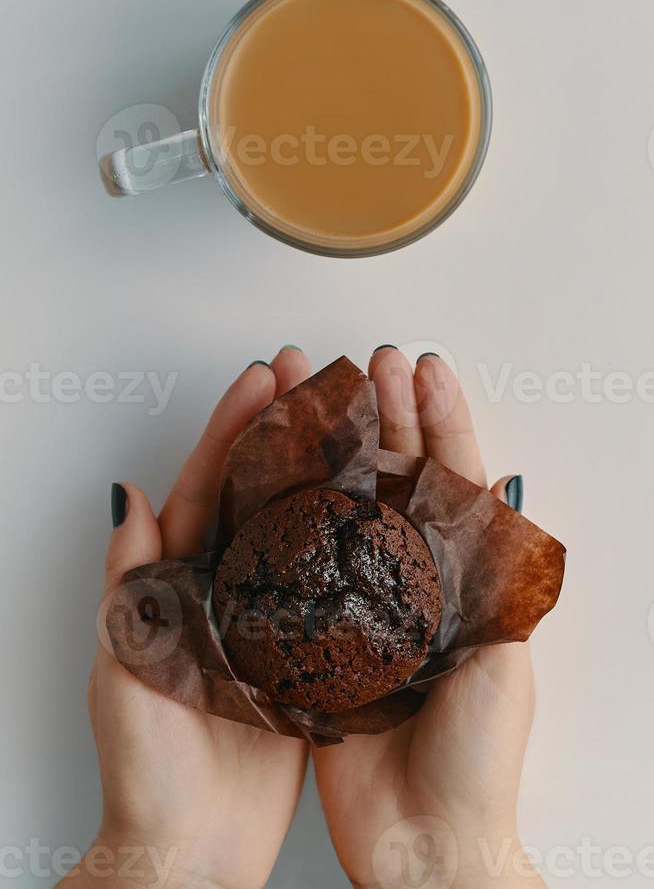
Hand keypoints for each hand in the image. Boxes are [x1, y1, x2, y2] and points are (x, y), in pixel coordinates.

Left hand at [62, 348, 310, 888]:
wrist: (189, 847)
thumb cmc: (146, 763)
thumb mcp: (123, 664)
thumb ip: (129, 580)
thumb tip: (125, 495)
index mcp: (178, 579)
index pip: (207, 483)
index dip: (234, 427)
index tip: (263, 379)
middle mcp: (228, 586)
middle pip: (259, 488)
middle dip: (285, 425)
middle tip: (314, 373)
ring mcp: (271, 612)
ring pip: (303, 521)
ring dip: (326, 466)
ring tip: (356, 416)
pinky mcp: (307, 648)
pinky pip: (334, 577)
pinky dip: (355, 534)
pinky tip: (382, 501)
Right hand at [313, 348, 544, 888]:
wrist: (427, 842)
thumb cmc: (478, 758)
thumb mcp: (503, 660)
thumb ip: (497, 579)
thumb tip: (505, 486)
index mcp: (461, 578)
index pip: (452, 479)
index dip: (439, 418)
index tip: (423, 367)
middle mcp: (410, 581)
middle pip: (397, 479)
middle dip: (389, 413)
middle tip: (371, 359)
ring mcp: (362, 603)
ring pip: (346, 505)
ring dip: (339, 446)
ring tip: (326, 393)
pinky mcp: (318, 634)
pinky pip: (301, 560)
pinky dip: (292, 509)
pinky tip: (279, 469)